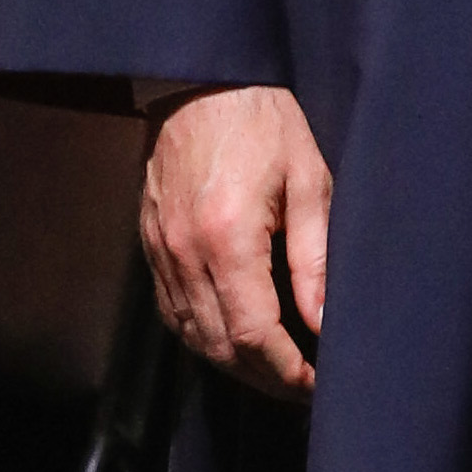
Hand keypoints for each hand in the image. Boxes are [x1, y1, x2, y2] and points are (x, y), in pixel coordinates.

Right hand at [140, 83, 333, 398]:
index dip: (287, 371)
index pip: (254, 334)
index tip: (316, 383)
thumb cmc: (264, 121)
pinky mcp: (148, 245)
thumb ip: (314, 258)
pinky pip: (172, 312)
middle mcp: (184, 254)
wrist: (202, 81)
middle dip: (263, 379)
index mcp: (227, 239)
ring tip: (274, 373)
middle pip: (219, 347)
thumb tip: (323, 323)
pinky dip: (203, 337)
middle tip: (302, 390)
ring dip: (232, 365)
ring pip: (191, 336)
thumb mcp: (309, 180)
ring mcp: (159, 252)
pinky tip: (232, 341)